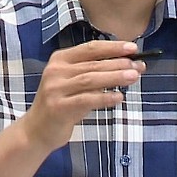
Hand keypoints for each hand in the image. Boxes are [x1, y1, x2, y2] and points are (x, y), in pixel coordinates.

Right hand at [22, 40, 145, 151]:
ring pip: (91, 79)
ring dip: (115, 77)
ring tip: (134, 76)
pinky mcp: (58, 107)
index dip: (113, 47)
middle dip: (119, 63)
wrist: (37, 130)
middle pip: (93, 63)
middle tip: (138, 65)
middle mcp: (56, 70)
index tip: (133, 48)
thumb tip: (129, 64)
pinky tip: (119, 97)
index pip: (91, 48)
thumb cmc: (63, 103)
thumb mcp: (75, 83)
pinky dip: (104, 98)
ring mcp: (55, 88)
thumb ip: (95, 72)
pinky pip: (86, 99)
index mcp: (60, 59)